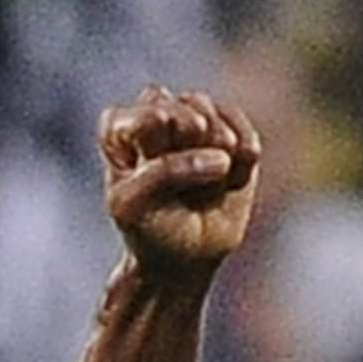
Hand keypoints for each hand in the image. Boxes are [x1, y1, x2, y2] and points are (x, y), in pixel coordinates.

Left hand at [101, 85, 260, 285]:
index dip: (159, 139)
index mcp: (118, 131)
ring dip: (216, 151)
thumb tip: (222, 156)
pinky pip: (244, 129)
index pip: (144, 114)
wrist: (187, 255)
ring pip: (210, 112)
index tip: (154, 167)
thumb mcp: (134, 206)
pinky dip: (243, 158)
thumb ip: (164, 171)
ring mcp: (194, 120)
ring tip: (209, 184)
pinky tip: (232, 182)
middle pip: (180, 105)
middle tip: (186, 180)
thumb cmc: (149, 230)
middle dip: (189, 142)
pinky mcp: (230, 131)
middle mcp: (155, 117)